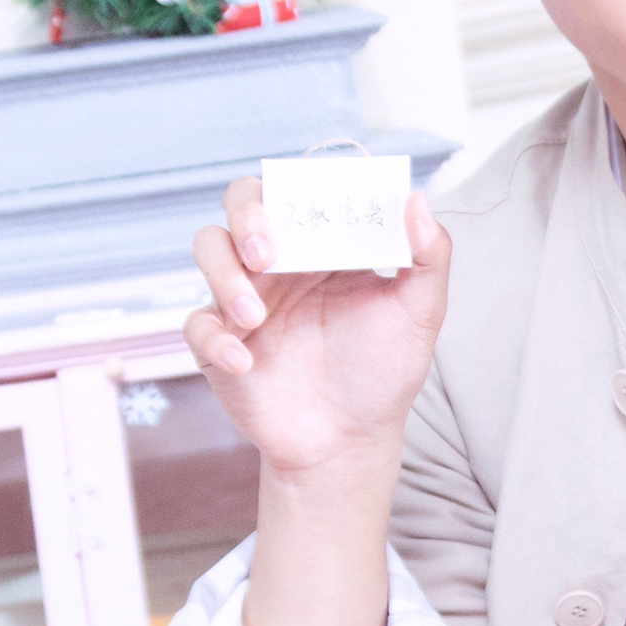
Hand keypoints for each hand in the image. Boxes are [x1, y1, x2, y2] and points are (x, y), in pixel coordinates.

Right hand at [184, 174, 453, 487]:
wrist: (349, 440)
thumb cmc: (384, 371)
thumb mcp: (419, 313)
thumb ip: (429, 256)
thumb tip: (416, 198)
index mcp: (324, 245)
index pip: (300, 190)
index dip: (297, 185)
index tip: (311, 206)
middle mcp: (280, 262)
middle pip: (242, 202)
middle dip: (247, 215)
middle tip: (267, 253)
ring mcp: (245, 298)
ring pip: (209, 247)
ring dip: (224, 274)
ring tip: (254, 317)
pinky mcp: (219, 340)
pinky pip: (196, 323)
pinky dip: (214, 337)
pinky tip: (244, 361)